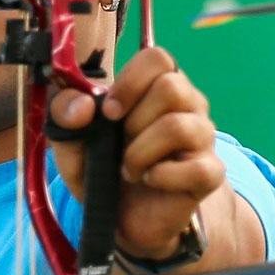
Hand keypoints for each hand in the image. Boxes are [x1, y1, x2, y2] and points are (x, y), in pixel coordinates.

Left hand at [49, 47, 224, 260]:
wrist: (122, 217)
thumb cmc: (101, 166)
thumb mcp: (70, 142)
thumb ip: (64, 116)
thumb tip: (83, 105)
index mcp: (154, 85)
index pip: (158, 58)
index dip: (130, 81)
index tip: (109, 111)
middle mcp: (186, 104)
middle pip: (172, 87)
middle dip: (134, 119)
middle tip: (120, 142)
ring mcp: (202, 137)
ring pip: (180, 126)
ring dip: (141, 151)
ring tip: (129, 167)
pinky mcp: (209, 173)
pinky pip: (198, 167)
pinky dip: (162, 176)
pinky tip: (149, 180)